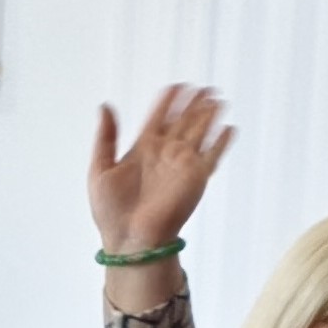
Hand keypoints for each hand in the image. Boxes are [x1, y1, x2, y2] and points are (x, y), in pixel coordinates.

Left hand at [87, 85, 235, 254]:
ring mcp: (182, 165)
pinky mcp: (196, 178)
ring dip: (208, 116)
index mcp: (142, 150)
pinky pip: (212, 155)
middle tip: (203, 88)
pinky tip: (228, 128)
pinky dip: (221, 142)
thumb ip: (105, 137)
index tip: (175, 86)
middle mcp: (165, 154)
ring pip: (199, 132)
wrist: (130, 240)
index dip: (168, 102)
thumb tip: (105, 107)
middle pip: (183, 121)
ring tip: (216, 98)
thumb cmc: (112, 213)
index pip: (159, 118)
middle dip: (193, 104)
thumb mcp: (99, 169)